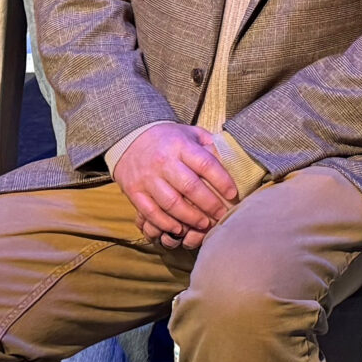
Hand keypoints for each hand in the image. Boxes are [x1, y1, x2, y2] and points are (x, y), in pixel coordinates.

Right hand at [114, 124, 241, 248]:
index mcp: (180, 145)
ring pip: (171, 203)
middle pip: (190, 187)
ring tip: (204, 225)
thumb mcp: (190, 133)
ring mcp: (147, 177)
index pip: (205, 164)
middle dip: (210, 205)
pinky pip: (150, 212)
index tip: (233, 194)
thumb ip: (210, 145)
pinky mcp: (134, 191)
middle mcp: (163, 161)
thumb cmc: (168, 138)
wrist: (129, 137)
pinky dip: (165, 223)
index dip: (222, 181)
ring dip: (190, 218)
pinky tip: (178, 228)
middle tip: (221, 215)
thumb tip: (230, 162)